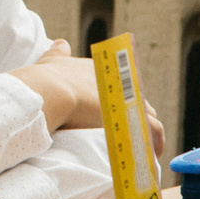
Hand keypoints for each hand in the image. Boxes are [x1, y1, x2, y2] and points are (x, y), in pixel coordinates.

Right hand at [8, 39, 161, 152]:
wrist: (49, 91)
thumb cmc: (45, 79)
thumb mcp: (52, 60)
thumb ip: (58, 53)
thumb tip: (61, 44)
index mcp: (101, 67)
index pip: (119, 84)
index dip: (117, 100)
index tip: (111, 114)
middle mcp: (118, 79)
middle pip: (136, 98)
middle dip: (134, 115)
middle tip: (127, 133)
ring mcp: (127, 96)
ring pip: (147, 114)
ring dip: (144, 130)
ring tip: (139, 146)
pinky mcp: (133, 113)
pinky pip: (152, 128)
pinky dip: (154, 141)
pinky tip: (149, 154)